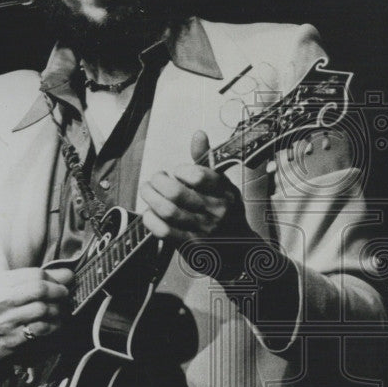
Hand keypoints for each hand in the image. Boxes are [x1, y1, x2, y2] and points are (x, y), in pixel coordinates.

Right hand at [0, 266, 73, 365]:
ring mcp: (3, 324)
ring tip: (61, 312)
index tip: (60, 285)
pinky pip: (41, 330)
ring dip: (59, 311)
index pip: (34, 275)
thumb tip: (69, 274)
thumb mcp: (4, 291)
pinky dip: (55, 326)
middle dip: (59, 292)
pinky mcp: (11, 343)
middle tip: (64, 297)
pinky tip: (56, 326)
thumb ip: (36, 281)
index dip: (53, 279)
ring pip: (43, 310)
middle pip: (40, 290)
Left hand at [140, 131, 257, 280]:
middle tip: (155, 179)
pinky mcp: (189, 245)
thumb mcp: (224, 185)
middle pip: (177, 193)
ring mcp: (202, 229)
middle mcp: (215, 211)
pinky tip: (150, 212)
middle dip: (158, 182)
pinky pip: (163, 230)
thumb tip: (198, 134)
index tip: (176, 172)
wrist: (239, 252)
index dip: (180, 171)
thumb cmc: (227, 212)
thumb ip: (207, 160)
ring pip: (167, 211)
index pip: (198, 176)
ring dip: (151, 198)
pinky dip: (151, 219)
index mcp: (224, 192)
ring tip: (148, 191)